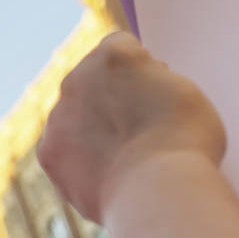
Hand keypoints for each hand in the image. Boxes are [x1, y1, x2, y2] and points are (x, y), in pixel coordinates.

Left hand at [39, 33, 225, 223]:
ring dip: (97, 128)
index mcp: (115, 55)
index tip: (156, 90)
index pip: (122, 47)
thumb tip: (146, 92)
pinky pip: (67, 150)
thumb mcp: (188, 94)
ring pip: (77, 115)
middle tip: (145, 125)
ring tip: (132, 156)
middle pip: (95, 80)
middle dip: (114, 97)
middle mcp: (78, 78)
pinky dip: (85, 160)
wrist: (159, 190)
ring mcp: (59, 117)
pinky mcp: (50, 154)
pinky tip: (114, 173)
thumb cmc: (186, 140)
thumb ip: (158, 84)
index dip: (143, 69)